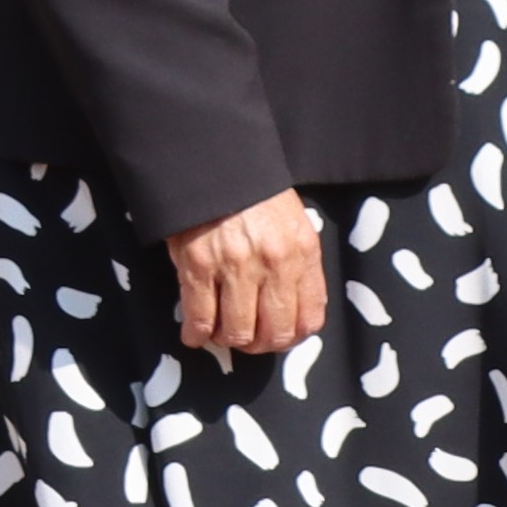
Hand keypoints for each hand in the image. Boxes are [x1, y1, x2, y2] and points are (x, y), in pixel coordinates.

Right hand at [165, 188, 328, 357]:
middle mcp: (274, 263)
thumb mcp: (294, 222)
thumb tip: (294, 309)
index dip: (293, 337)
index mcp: (303, 251)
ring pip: (237, 332)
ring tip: (221, 331)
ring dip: (228, 339)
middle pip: (274, 333)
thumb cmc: (256, 194)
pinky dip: (196, 334)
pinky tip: (195, 333)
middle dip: (260, 345)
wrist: (217, 161)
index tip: (278, 337)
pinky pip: (199, 319)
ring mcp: (236, 266)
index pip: (310, 317)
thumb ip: (298, 263)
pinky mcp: (198, 266)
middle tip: (248, 339)